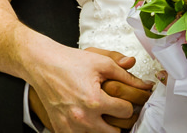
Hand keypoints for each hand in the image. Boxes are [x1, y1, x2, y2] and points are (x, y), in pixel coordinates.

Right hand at [28, 45, 152, 132]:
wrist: (42, 64)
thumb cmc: (68, 61)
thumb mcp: (100, 61)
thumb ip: (124, 73)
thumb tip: (144, 84)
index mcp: (94, 100)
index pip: (126, 112)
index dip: (127, 104)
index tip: (122, 100)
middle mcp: (83, 118)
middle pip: (115, 132)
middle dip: (118, 120)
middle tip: (114, 110)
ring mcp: (71, 127)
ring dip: (103, 128)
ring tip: (100, 114)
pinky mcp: (61, 130)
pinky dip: (86, 131)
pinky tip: (87, 119)